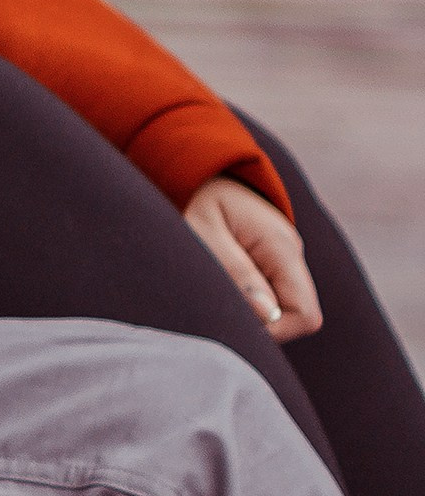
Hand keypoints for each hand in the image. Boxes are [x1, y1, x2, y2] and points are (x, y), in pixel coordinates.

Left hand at [184, 173, 321, 342]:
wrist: (192, 165)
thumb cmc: (191, 195)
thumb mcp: (202, 230)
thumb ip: (234, 271)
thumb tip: (266, 315)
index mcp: (281, 246)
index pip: (305, 315)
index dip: (272, 330)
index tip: (231, 316)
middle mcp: (290, 252)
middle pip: (296, 316)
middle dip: (259, 322)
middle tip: (215, 297)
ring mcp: (281, 255)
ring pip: (280, 308)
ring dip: (248, 308)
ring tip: (213, 281)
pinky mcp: (268, 258)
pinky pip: (267, 294)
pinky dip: (244, 298)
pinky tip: (219, 279)